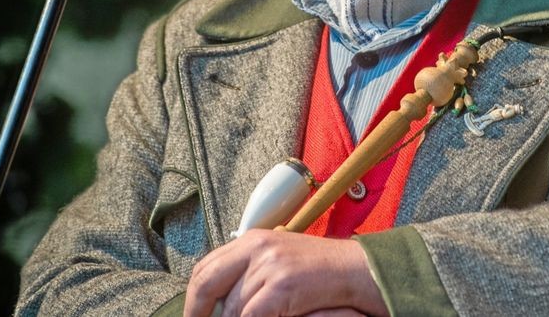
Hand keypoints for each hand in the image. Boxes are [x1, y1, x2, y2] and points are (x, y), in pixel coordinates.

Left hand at [184, 229, 387, 316]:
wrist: (354, 270)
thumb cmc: (318, 271)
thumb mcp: (278, 260)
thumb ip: (249, 270)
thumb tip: (221, 298)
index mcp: (252, 239)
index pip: (206, 267)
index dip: (193, 296)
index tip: (194, 315)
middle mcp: (256, 247)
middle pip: (206, 282)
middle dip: (198, 311)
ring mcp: (269, 265)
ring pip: (232, 308)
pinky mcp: (282, 285)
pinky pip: (250, 316)